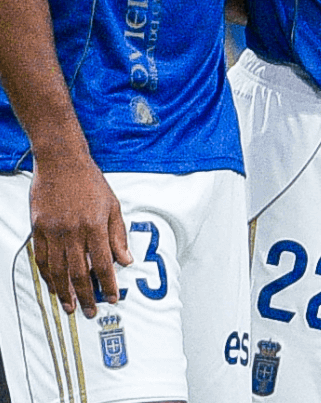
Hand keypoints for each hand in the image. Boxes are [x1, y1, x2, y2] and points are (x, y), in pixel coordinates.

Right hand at [29, 154, 128, 316]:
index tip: (111, 299)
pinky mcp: (38, 230)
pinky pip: (42, 259)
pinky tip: (53, 286)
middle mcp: (73, 232)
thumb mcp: (113, 205)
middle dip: (85, 295)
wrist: (61, 163)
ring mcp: (53, 232)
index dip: (107, 284)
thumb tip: (126, 260)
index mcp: (95, 226)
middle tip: (89, 311)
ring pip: (58, 270)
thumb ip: (118, 235)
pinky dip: (47, 275)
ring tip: (70, 306)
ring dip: (64, 291)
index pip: (104, 263)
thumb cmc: (90, 183)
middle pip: (79, 272)